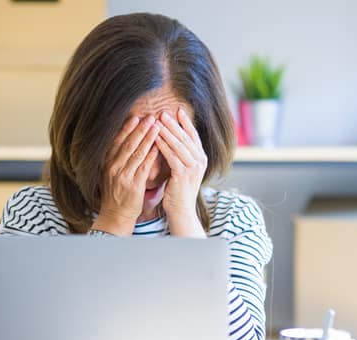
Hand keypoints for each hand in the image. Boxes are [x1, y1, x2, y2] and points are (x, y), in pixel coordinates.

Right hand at [92, 115, 160, 235]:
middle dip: (139, 129)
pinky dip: (151, 155)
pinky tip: (159, 146)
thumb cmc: (116, 194)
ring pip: (136, 153)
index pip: (117, 142)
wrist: (115, 215)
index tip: (136, 117)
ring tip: (157, 127)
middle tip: (150, 116)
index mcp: (106, 163)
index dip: (126, 128)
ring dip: (148, 138)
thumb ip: (117, 158)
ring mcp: (122, 176)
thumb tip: (126, 140)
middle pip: (127, 144)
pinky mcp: (133, 185)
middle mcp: (113, 168)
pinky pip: (144, 167)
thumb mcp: (111, 174)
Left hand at [155, 108, 207, 237]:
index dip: (185, 123)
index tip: (177, 110)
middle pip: (186, 137)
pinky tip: (155, 138)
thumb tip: (172, 138)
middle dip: (174, 124)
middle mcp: (200, 161)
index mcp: (201, 158)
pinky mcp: (184, 175)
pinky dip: (163, 145)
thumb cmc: (178, 191)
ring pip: (179, 145)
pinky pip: (172, 156)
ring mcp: (193, 168)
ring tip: (158, 120)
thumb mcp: (182, 170)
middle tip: (164, 111)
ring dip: (168, 131)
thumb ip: (180, 155)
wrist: (182, 212)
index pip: (193, 136)